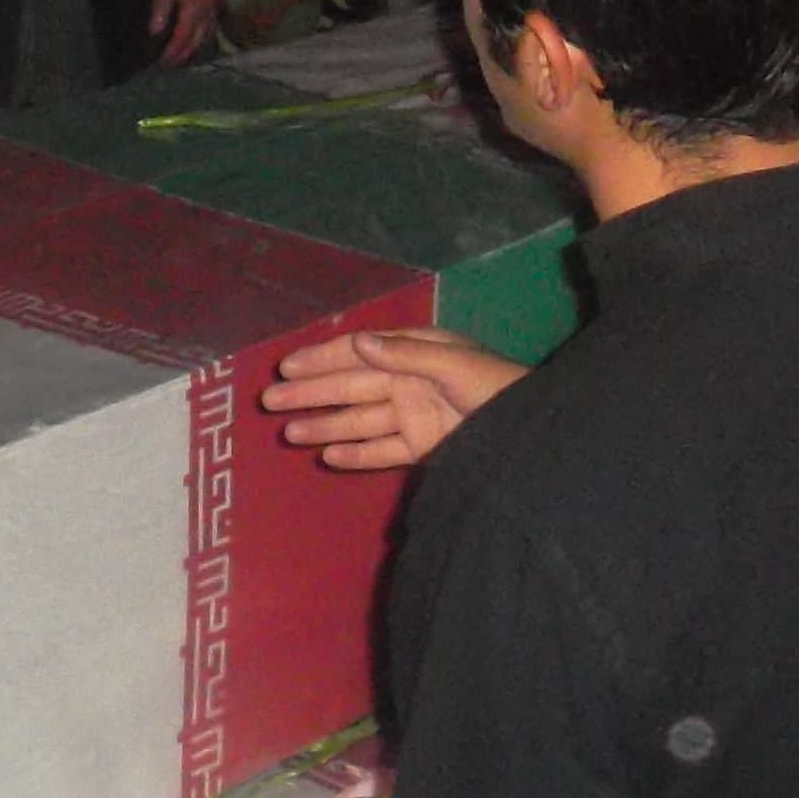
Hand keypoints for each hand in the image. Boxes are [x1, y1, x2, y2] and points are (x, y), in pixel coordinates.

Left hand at [150, 0, 223, 65]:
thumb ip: (161, 9)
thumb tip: (156, 32)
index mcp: (193, 10)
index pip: (182, 38)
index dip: (172, 53)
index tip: (163, 64)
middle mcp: (207, 13)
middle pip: (196, 41)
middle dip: (183, 54)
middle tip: (172, 65)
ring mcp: (215, 8)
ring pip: (207, 35)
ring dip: (195, 49)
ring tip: (184, 57)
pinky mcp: (219, 1)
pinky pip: (213, 26)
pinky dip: (204, 37)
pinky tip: (198, 39)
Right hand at [262, 324, 525, 468]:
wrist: (529, 430)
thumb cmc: (496, 386)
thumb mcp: (453, 362)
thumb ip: (404, 354)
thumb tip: (357, 341)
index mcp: (415, 351)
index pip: (358, 353)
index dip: (322, 358)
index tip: (286, 367)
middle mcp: (408, 380)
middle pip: (350, 387)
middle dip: (310, 393)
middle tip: (270, 402)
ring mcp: (414, 415)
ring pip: (359, 420)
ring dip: (325, 426)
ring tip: (289, 434)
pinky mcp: (422, 447)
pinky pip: (382, 450)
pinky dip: (356, 453)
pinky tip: (328, 456)